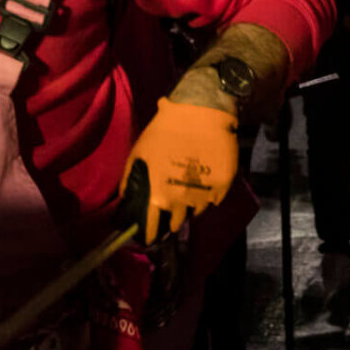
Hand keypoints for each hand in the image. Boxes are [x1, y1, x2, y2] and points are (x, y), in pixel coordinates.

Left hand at [119, 100, 239, 242]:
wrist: (199, 112)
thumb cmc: (164, 131)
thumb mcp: (138, 153)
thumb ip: (130, 180)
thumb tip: (125, 199)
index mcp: (158, 194)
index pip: (152, 227)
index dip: (150, 233)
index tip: (150, 237)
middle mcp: (182, 200)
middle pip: (177, 222)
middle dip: (173, 218)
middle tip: (172, 205)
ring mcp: (205, 194)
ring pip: (197, 210)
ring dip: (192, 205)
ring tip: (189, 190)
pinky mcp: (224, 184)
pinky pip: (215, 199)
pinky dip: (210, 194)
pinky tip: (205, 181)